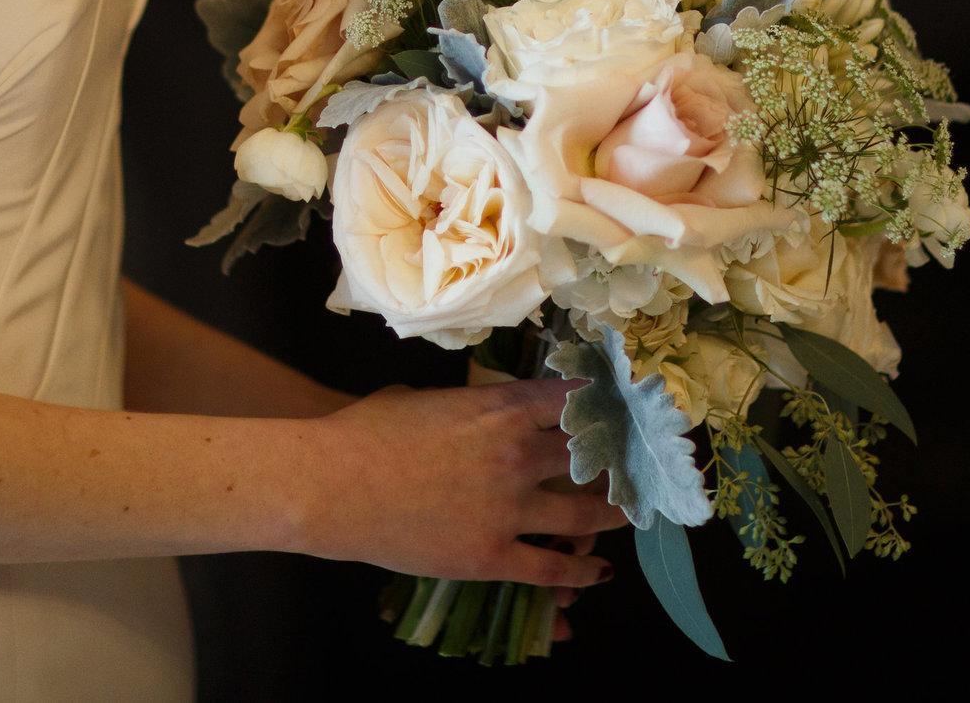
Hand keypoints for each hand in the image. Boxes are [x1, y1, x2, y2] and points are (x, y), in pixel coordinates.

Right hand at [300, 380, 626, 588]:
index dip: (608, 401)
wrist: (331, 486)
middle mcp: (519, 453)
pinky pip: (553, 568)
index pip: (577, 397)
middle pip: (593, 453)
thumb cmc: (367, 432)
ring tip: (631, 514)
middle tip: (638, 463)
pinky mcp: (492, 555)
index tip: (626, 407)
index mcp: (504, 407)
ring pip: (587, 514)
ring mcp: (509, 507)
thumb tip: (481, 411)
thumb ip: (470, 404)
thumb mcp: (427, 398)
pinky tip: (598, 572)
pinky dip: (581, 573)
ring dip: (616, 514)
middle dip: (620, 457)